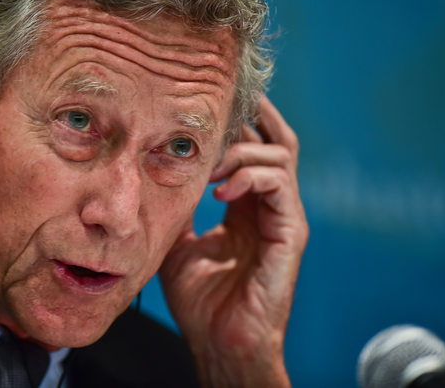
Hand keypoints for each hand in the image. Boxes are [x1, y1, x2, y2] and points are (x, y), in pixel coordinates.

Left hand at [159, 96, 307, 386]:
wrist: (219, 343)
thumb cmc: (200, 300)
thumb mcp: (177, 241)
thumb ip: (176, 207)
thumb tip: (153, 176)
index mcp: (246, 205)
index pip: (251, 148)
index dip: (235, 121)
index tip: (204, 103)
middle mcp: (269, 206)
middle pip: (274, 139)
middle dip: (251, 114)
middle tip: (218, 100)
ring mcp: (284, 217)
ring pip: (278, 154)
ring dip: (239, 150)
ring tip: (205, 166)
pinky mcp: (290, 233)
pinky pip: (279, 184)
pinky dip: (249, 175)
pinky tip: (219, 190)